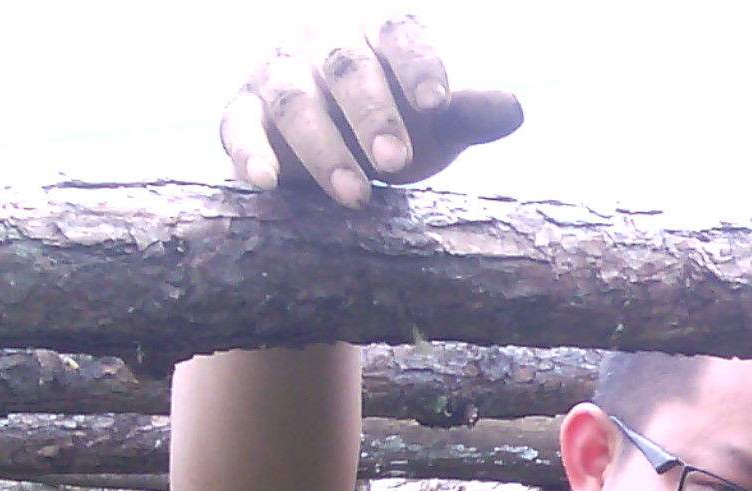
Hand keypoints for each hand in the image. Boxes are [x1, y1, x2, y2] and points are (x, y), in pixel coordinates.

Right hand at [220, 17, 524, 207]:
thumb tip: (513, 108)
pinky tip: (265, 182)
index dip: (418, 65)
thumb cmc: (396, 123)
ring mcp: (279, 75)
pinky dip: (248, 152)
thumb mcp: (437, 121)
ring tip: (356, 195)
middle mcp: (323, 44)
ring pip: (295, 101)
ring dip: (323, 148)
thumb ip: (469, 112)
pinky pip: (238, 126)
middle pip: (346, 67)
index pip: (401, 35)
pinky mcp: (242, 112)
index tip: (438, 104)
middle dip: (372, 114)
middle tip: (397, 162)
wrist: (329, 140)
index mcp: (378, 33)